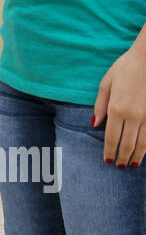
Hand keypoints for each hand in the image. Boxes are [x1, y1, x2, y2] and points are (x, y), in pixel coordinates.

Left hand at [93, 45, 145, 165]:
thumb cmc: (125, 68)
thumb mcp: (106, 83)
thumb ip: (100, 105)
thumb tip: (94, 123)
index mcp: (116, 108)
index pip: (111, 137)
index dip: (109, 151)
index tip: (108, 160)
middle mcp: (132, 115)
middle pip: (127, 144)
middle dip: (123, 157)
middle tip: (120, 166)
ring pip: (142, 143)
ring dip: (137, 156)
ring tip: (133, 164)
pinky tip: (145, 150)